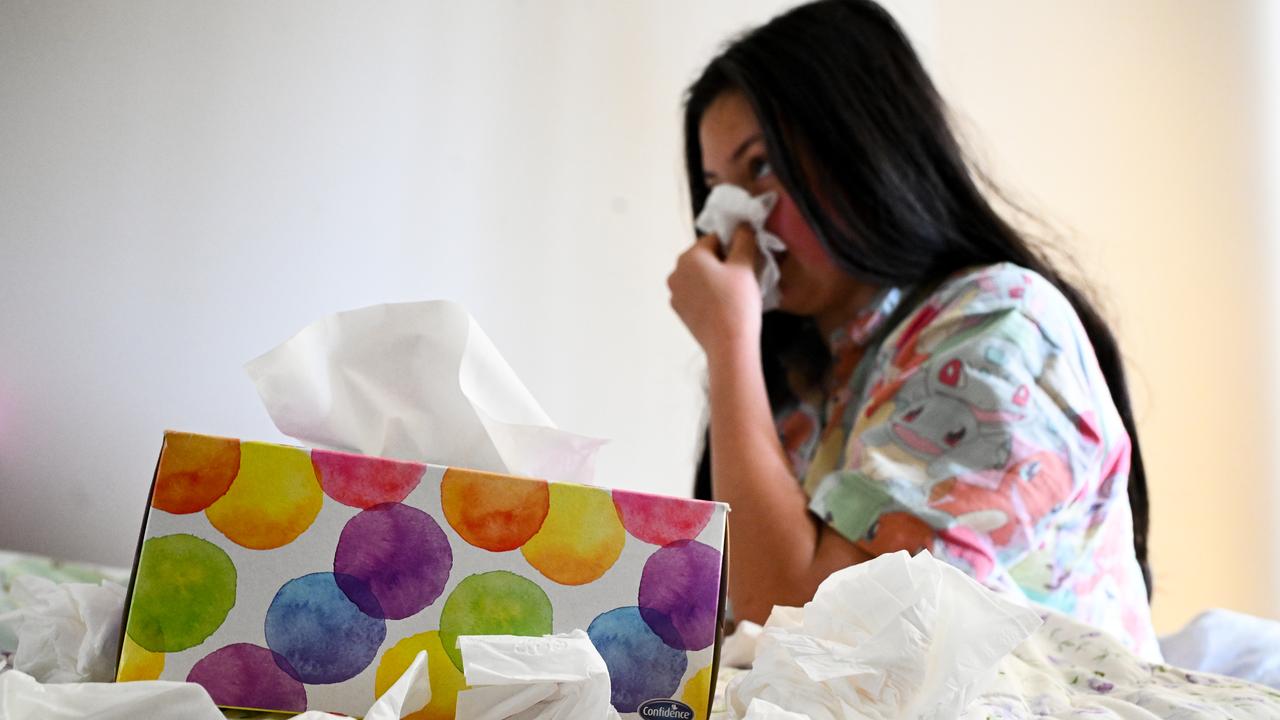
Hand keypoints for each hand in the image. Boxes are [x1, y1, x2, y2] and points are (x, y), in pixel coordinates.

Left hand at [667, 224, 762, 359]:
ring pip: (701, 277)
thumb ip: (744, 239)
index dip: (735, 246)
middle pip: (705, 258)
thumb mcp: (745, 265)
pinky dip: (709, 295)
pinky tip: (724, 306)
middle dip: (724, 263)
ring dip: (716, 279)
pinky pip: (697, 295)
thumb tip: (742, 226)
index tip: (748, 260)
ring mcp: (675, 294)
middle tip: (744, 278)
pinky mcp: (680, 312)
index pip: (715, 239)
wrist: (729, 345)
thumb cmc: (737, 302)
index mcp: (688, 256)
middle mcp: (675, 272)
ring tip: (735, 294)